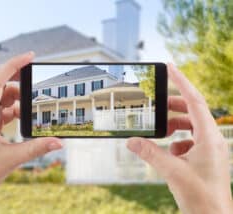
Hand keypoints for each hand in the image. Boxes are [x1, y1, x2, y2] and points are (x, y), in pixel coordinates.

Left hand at [0, 53, 61, 213]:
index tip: (30, 57)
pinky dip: (15, 110)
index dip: (15, 65)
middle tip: (37, 80)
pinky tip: (25, 118)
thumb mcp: (11, 159)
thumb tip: (58, 142)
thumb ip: (37, 148)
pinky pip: (3, 110)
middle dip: (19, 79)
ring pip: (3, 98)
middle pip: (1, 85)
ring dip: (19, 99)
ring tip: (34, 106)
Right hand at [127, 64, 232, 213]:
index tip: (170, 68)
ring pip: (191, 126)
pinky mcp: (206, 157)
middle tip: (157, 106)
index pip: (195, 101)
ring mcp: (211, 148)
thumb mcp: (172, 171)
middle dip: (173, 107)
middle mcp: (213, 139)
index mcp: (210, 137)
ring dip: (174, 126)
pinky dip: (178, 141)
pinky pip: (190, 140)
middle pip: (192, 111)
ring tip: (160, 131)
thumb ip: (150, 153)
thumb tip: (131, 141)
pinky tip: (170, 152)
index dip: (182, 82)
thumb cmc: (202, 197)